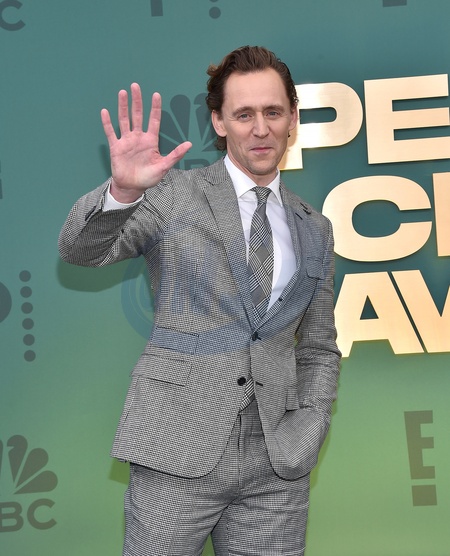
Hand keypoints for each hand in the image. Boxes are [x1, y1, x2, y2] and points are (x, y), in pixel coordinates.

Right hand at [101, 83, 191, 202]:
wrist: (132, 187)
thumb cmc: (148, 177)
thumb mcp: (164, 167)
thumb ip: (175, 155)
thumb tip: (189, 144)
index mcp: (151, 141)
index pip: (153, 120)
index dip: (155, 108)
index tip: (156, 95)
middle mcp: (138, 138)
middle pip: (137, 115)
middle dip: (137, 101)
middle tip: (135, 86)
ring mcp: (126, 141)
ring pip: (124, 120)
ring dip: (123, 107)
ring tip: (122, 93)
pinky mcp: (116, 147)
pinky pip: (111, 133)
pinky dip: (107, 123)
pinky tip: (105, 111)